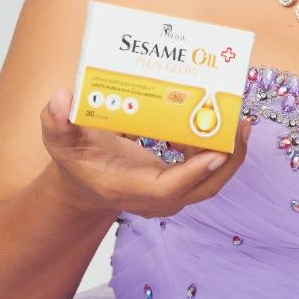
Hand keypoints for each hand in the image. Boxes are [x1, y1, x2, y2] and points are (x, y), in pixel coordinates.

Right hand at [39, 89, 252, 219]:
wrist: (85, 184)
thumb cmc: (76, 161)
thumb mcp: (59, 141)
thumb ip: (56, 122)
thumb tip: (61, 99)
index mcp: (128, 188)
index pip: (167, 188)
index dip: (193, 172)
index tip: (217, 151)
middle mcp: (155, 198)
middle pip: (203, 188)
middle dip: (229, 160)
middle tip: (242, 125)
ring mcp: (171, 194)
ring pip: (211, 180)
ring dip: (231, 151)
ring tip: (240, 117)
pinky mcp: (180, 183)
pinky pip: (207, 168)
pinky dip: (217, 145)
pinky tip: (218, 119)